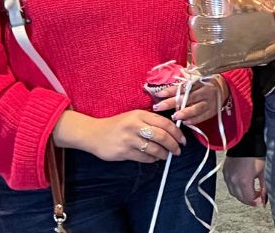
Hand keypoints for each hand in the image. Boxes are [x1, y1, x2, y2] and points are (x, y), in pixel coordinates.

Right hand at [52, 110, 186, 162]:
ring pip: (154, 149)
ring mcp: (128, 139)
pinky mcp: (123, 151)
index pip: (165, 123)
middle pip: (162, 136)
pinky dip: (152, 159)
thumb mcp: (133, 117)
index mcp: (140, 115)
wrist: (92, 133)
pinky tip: (153, 158)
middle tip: (178, 151)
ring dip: (164, 154)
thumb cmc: (117, 125)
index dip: (177, 133)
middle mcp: (134, 125)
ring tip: (166, 155)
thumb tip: (172, 131)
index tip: (182, 140)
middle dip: (173, 145)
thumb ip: (151, 121)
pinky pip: (144, 157)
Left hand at [151, 76, 230, 125]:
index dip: (170, 90)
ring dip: (185, 113)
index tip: (158, 94)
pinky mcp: (213, 111)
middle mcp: (205, 91)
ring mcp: (210, 102)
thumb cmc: (206, 83)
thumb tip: (165, 89)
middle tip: (159, 107)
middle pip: (187, 97)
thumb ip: (183, 84)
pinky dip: (194, 120)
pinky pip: (203, 117)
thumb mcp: (197, 79)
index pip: (183, 86)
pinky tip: (185, 122)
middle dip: (172, 103)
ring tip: (174, 116)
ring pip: (197, 108)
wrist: (226, 88)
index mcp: (199, 82)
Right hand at [224, 157, 267, 206]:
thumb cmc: (256, 153)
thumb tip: (265, 198)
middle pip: (240, 198)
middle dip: (250, 200)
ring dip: (242, 195)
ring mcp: (227, 176)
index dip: (257, 202)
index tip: (262, 200)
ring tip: (251, 191)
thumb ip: (264, 187)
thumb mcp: (263, 171)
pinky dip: (236, 187)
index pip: (249, 199)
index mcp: (243, 181)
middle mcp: (233, 180)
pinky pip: (229, 185)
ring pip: (233, 192)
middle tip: (258, 197)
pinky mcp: (225, 171)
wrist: (246, 140)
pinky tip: (243, 184)